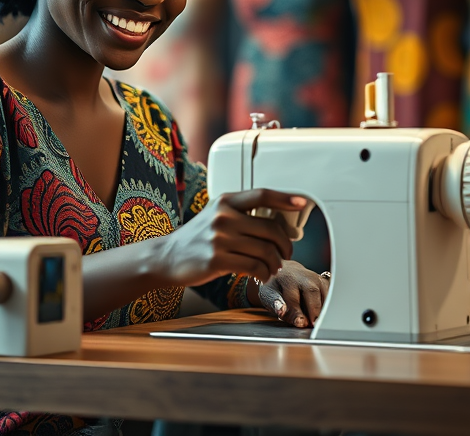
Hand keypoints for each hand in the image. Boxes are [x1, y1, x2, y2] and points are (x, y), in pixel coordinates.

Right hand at [157, 189, 305, 286]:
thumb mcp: (216, 215)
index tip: (302, 203)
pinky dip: (264, 274)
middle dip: (285, 245)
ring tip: (272, 267)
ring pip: (265, 251)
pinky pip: (254, 267)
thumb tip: (276, 222)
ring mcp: (219, 238)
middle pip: (271, 229)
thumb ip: (241, 214)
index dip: (285, 198)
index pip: (262, 195)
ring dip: (275, 263)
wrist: (167, 257)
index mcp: (225, 201)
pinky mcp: (217, 260)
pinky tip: (261, 275)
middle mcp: (223, 216)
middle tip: (285, 253)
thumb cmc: (197, 238)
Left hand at [257, 261, 329, 327]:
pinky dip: (330, 306)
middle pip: (312, 293)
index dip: (297, 312)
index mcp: (288, 278)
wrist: (286, 272)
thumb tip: (282, 312)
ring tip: (321, 323)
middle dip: (314, 311)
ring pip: (324, 293)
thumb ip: (275, 304)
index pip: (293, 297)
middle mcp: (304, 276)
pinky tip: (327, 316)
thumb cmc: (276, 286)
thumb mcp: (269, 294)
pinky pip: (331, 294)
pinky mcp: (325, 282)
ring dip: (324, 309)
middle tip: (315, 326)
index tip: (300, 323)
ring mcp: (316, 278)